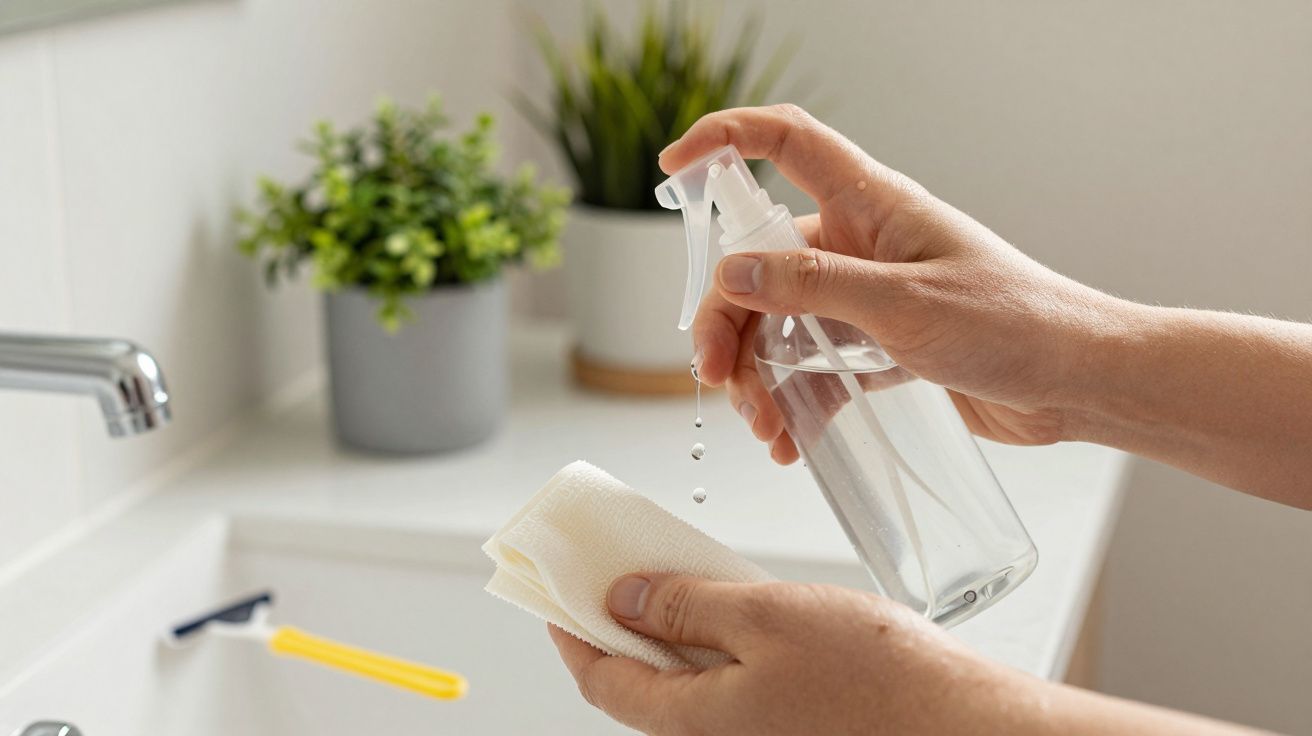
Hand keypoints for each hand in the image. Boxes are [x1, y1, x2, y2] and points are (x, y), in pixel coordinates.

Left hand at [548, 573, 1029, 735]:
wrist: (963, 725)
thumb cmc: (877, 676)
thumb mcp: (765, 616)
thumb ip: (687, 606)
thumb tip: (623, 599)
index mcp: (697, 719)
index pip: (602, 681)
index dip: (570, 636)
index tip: (553, 598)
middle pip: (642, 682)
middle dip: (620, 625)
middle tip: (614, 571)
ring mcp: (759, 731)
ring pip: (690, 681)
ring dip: (671, 628)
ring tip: (673, 572)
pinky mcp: (793, 721)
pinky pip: (733, 683)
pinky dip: (718, 641)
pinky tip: (735, 602)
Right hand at [667, 105, 1126, 461]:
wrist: (1078, 383)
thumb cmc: (1016, 324)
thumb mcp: (905, 305)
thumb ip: (813, 286)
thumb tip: (732, 271)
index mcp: (871, 206)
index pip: (785, 143)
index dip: (724, 140)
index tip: (673, 170)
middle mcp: (861, 244)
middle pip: (760, 261)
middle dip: (726, 318)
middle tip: (713, 374)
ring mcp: (867, 295)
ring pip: (780, 322)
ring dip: (758, 374)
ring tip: (765, 426)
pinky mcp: (878, 345)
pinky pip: (814, 366)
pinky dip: (795, 401)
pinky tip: (792, 441)